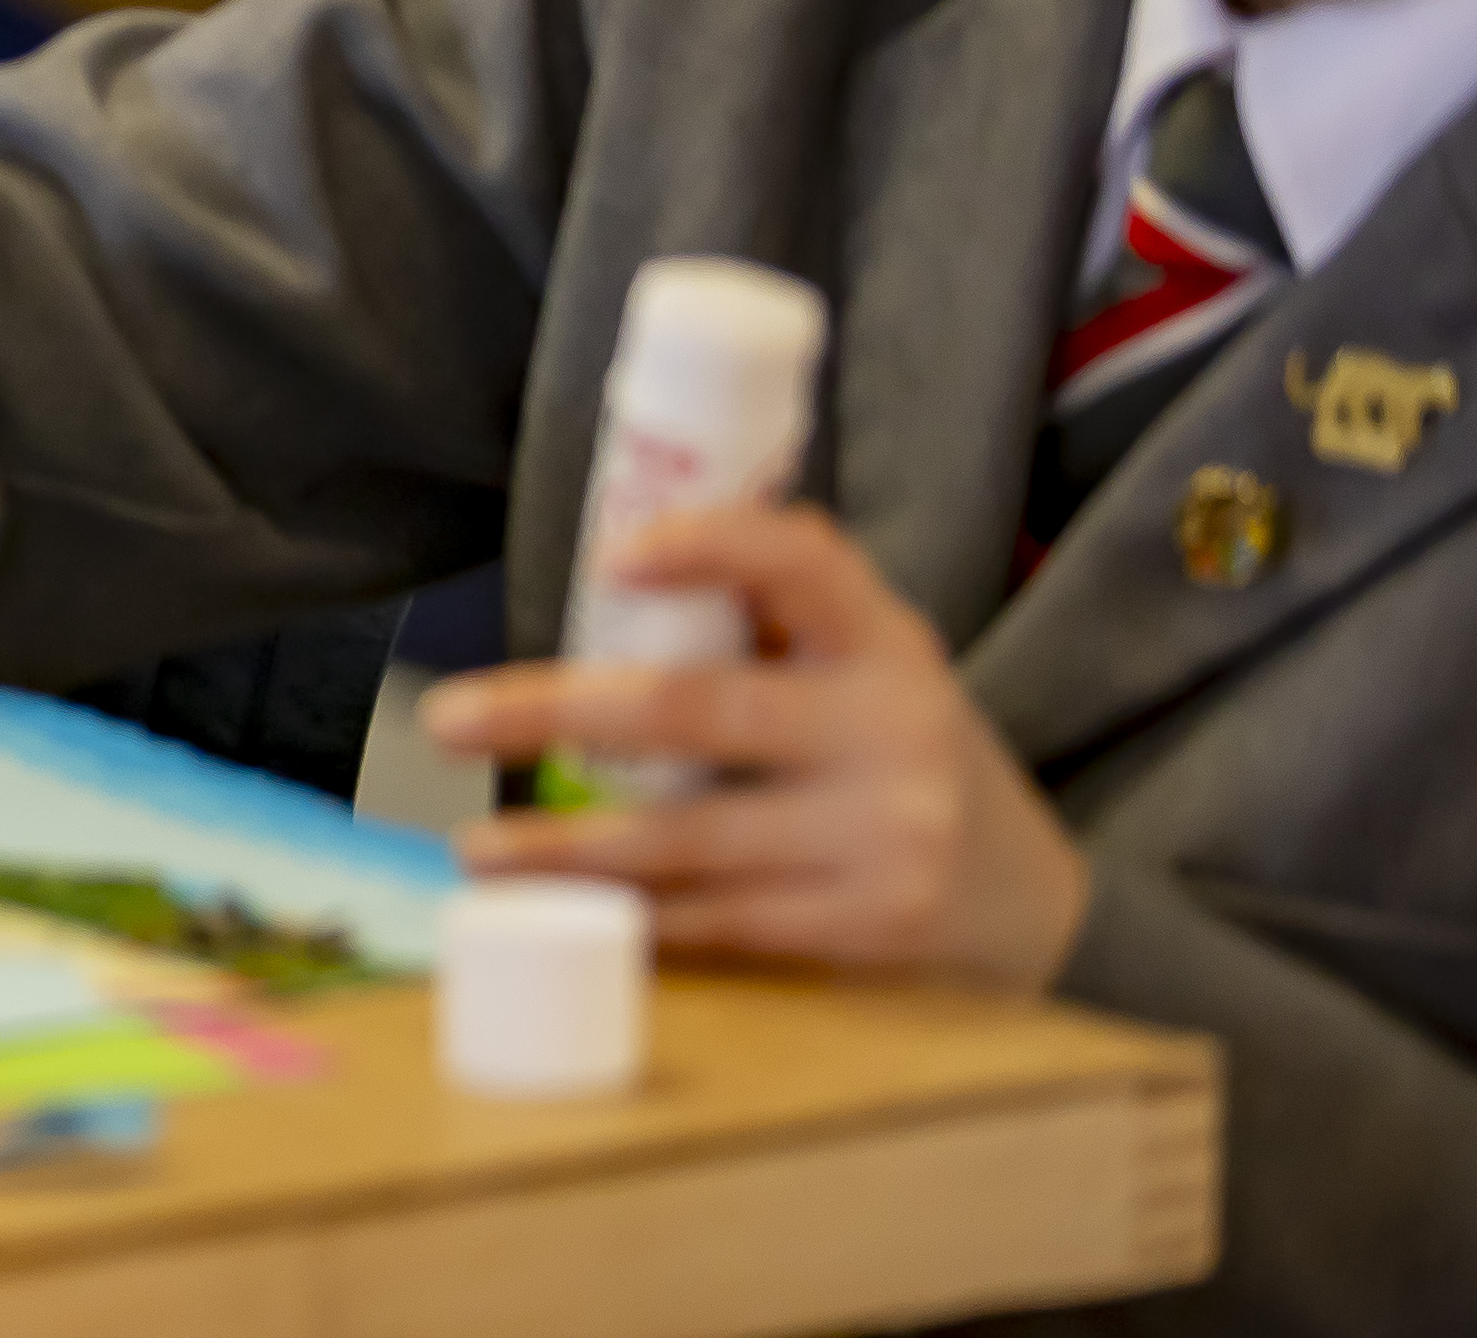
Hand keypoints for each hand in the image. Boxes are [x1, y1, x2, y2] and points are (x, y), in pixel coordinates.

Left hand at [426, 503, 1088, 992]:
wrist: (1030, 897)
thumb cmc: (894, 746)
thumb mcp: (864, 659)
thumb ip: (767, 613)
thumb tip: (612, 557)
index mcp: (883, 640)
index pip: (806, 564)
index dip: (712, 547)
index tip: (612, 557)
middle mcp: (889, 732)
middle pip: (698, 710)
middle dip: (558, 711)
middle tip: (446, 719)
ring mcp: (884, 839)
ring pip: (688, 839)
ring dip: (565, 847)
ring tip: (474, 847)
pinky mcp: (865, 928)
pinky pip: (720, 920)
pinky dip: (630, 913)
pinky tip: (556, 909)